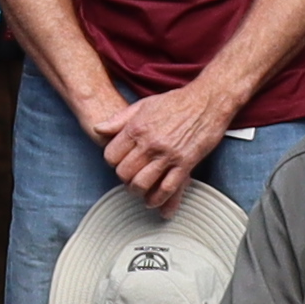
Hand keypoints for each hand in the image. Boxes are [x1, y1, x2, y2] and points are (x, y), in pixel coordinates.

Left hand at [94, 80, 231, 208]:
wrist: (207, 101)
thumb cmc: (175, 102)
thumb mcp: (142, 105)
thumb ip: (118, 120)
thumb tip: (97, 129)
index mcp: (136, 128)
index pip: (111, 156)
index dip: (112, 162)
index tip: (118, 162)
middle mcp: (150, 144)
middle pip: (124, 173)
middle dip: (123, 178)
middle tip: (128, 177)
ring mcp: (168, 155)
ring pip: (142, 183)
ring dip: (137, 191)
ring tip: (138, 191)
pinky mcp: (186, 164)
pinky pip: (167, 188)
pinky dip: (158, 199)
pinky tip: (153, 202)